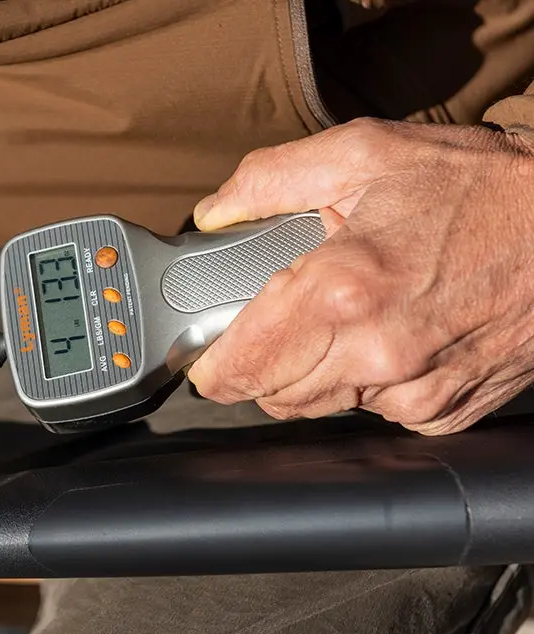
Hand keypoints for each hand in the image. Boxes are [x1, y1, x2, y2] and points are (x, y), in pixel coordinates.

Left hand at [187, 118, 533, 434]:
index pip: (235, 372)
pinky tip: (406, 333)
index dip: (216, 361)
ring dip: (325, 371)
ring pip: (322, 407)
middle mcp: (374, 354)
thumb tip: (214, 211)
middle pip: (271, 396)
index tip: (217, 346)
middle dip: (271, 359)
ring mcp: (413, 392)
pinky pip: (379, 413)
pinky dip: (378, 383)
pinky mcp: (443, 413)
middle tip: (300, 311)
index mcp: (342, 292)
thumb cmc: (487, 188)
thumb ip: (274, 178)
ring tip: (363, 312)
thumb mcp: (372, 152)